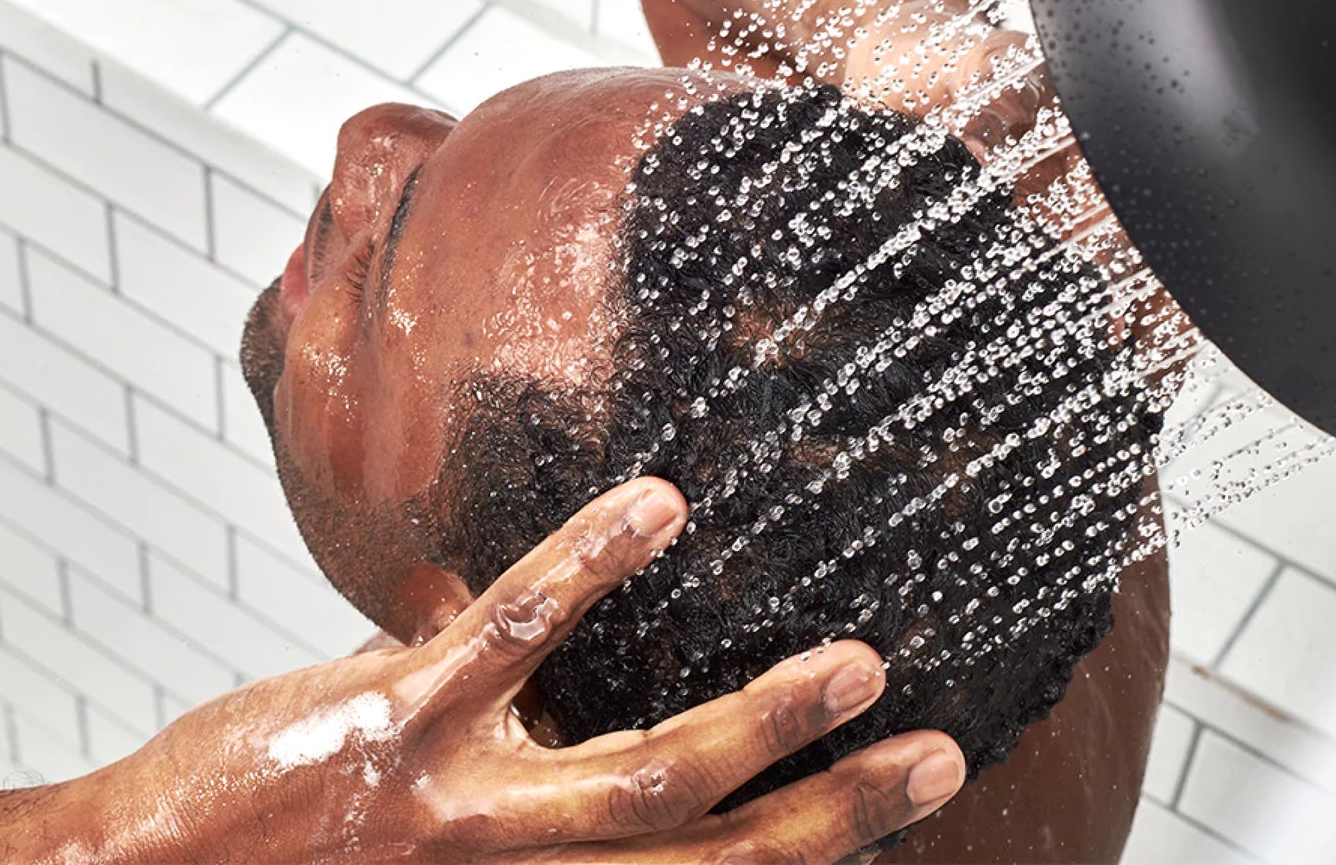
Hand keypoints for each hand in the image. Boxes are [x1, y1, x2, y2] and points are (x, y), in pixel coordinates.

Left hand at [90, 478, 963, 862]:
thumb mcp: (431, 853)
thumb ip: (508, 778)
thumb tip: (563, 675)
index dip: (805, 853)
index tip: (891, 800)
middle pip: (710, 864)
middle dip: (834, 819)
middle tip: (937, 757)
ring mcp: (464, 814)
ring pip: (640, 779)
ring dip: (762, 724)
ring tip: (856, 663)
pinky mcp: (398, 727)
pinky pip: (512, 637)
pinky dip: (589, 569)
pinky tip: (658, 506)